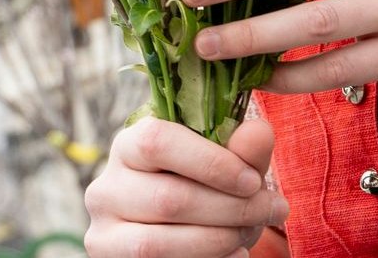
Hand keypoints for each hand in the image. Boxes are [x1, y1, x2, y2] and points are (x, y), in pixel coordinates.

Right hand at [84, 116, 288, 257]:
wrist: (179, 236)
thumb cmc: (202, 190)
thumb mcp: (225, 168)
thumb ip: (243, 150)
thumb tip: (259, 133)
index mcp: (130, 144)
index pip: (157, 142)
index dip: (210, 163)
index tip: (253, 181)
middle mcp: (107, 184)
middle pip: (168, 198)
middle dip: (231, 208)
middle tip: (272, 210)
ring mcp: (104, 228)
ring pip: (159, 241)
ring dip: (218, 240)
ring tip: (250, 233)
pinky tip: (234, 254)